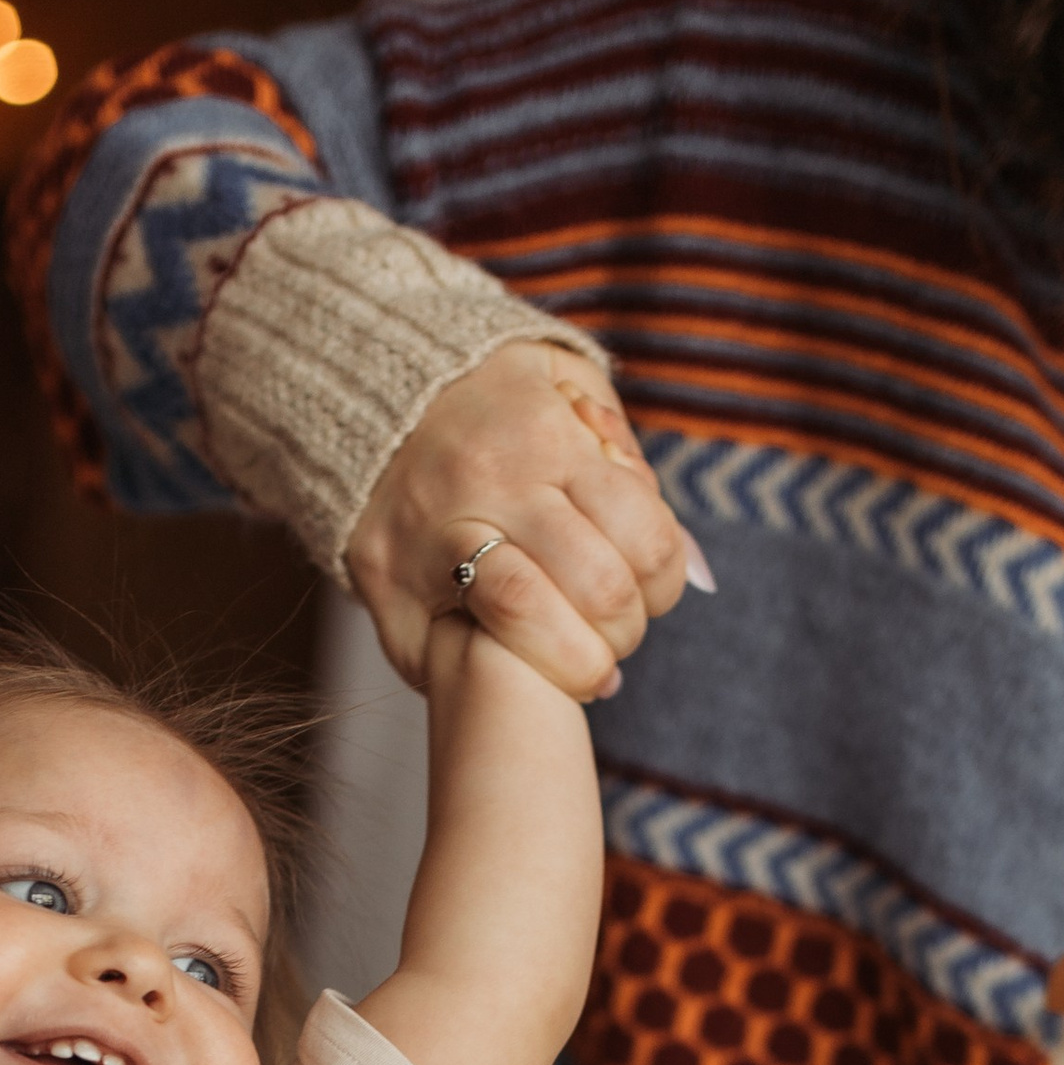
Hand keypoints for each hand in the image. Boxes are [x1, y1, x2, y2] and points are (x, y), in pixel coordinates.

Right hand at [343, 337, 710, 699]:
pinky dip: (492, 679)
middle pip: (598, 589)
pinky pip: (446, 653)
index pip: (646, 538)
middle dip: (625, 631)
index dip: (664, 585)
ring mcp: (431, 533)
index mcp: (549, 438)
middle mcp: (491, 484)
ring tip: (581, 664)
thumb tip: (700, 575)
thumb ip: (637, 476)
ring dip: (574, 664)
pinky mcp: (384, 579)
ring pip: (526, 621)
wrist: (364, 385)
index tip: (650, 591)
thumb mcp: (575, 395)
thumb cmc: (493, 402)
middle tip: (615, 634)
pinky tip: (513, 671)